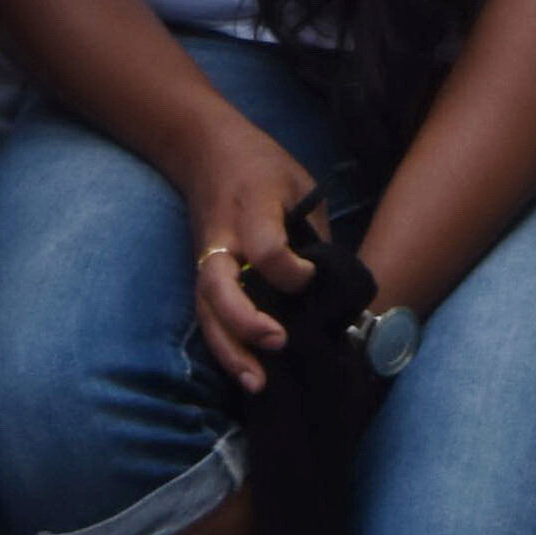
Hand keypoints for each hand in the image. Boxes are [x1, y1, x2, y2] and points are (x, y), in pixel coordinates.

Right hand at [174, 107, 325, 394]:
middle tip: (278, 343)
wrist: (204, 150)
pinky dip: (224, 347)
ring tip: (257, 384)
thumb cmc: (262, 166)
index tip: (311, 275)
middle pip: (220, 287)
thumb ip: (313, 234)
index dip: (292, 270)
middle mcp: (222, 239)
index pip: (266, 248)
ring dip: (229, 350)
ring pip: (206, 311)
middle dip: (246, 322)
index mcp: (253, 207)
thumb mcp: (299, 184)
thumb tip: (333, 289)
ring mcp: (206, 259)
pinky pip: (207, 315)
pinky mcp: (201, 276)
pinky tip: (246, 373)